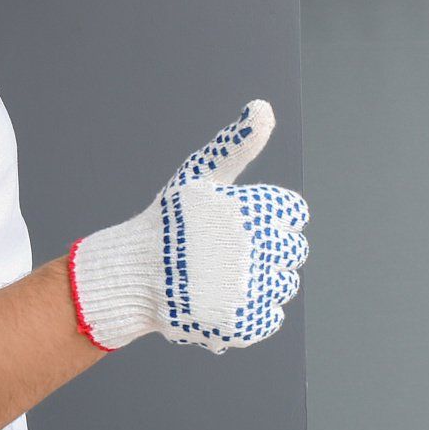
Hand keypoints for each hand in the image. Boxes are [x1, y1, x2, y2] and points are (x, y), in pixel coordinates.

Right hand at [68, 99, 309, 353]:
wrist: (134, 275)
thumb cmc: (170, 221)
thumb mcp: (202, 173)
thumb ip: (239, 143)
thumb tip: (263, 106)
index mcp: (252, 208)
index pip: (294, 214)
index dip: (271, 219)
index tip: (242, 225)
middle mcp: (255, 247)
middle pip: (293, 251)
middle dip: (267, 251)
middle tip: (228, 254)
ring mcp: (250, 287)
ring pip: (285, 285)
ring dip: (262, 283)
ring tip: (223, 277)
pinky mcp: (243, 323)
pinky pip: (272, 318)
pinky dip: (254, 313)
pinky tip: (226, 300)